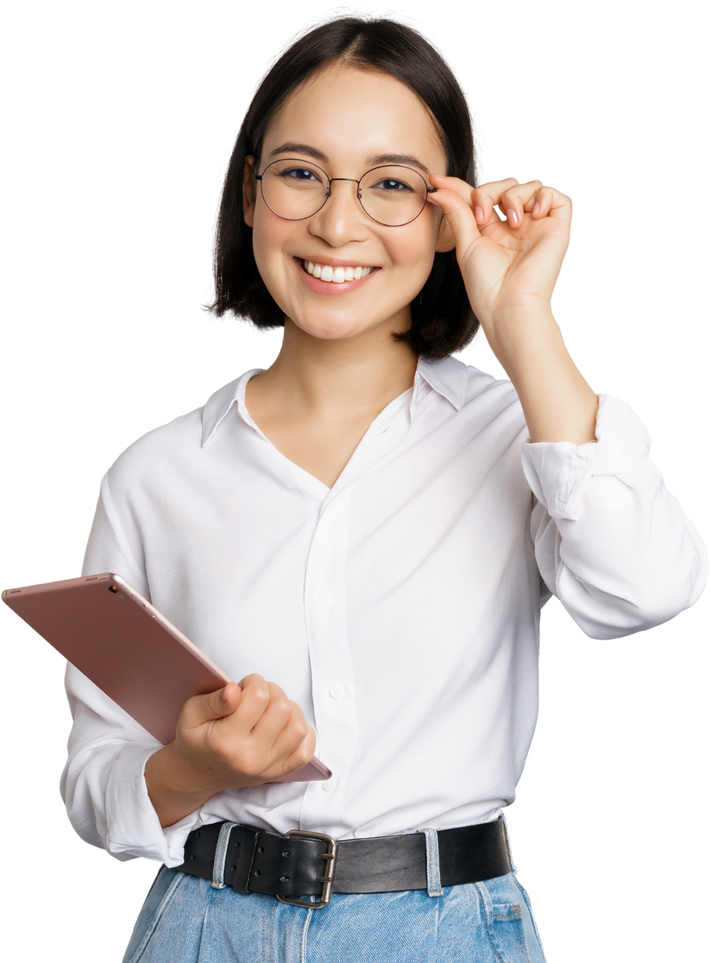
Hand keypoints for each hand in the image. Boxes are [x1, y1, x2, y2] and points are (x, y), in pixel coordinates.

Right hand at [171, 674, 316, 795]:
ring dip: (288, 710)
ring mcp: (267, 767)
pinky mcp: (278, 773)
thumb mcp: (190, 714)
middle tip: (255, 697)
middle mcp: (250, 757)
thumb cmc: (195, 739)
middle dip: (271, 692)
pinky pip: (305, 751)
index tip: (244, 686)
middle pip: (282, 708)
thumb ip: (213, 700)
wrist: (196, 775)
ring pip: (298, 727)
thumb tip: (235, 689)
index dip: (254, 682)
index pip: (258, 697)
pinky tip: (283, 726)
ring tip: (269, 709)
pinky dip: (301, 734)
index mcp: (226, 741)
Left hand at [428, 174, 572, 335]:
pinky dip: (542, 196)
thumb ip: (457, 212)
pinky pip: (555, 196)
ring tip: (510, 224)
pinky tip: (531, 215)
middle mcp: (515, 226)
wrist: (508, 304)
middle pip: (502, 186)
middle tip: (480, 217)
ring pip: (527, 186)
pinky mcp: (556, 228)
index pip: (479, 197)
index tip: (435, 179)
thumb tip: (438, 190)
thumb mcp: (466, 243)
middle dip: (487, 193)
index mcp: (493, 231)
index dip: (458, 186)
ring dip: (512, 196)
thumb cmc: (486, 284)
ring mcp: (536, 226)